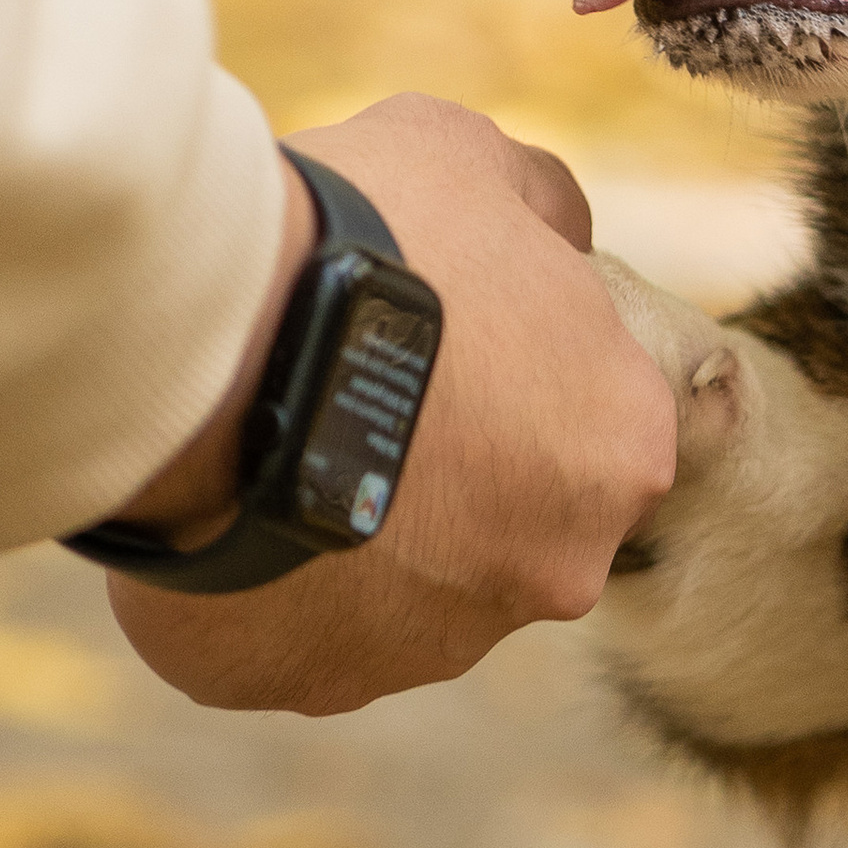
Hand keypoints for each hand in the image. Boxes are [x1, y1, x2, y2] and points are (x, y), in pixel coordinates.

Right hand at [107, 95, 678, 713]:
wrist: (225, 344)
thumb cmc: (371, 238)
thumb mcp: (476, 163)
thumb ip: (542, 208)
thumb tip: (561, 232)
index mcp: (622, 446)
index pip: (591, 425)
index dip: (515, 380)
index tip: (442, 347)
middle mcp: (558, 568)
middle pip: (508, 522)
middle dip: (446, 473)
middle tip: (350, 395)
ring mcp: (440, 642)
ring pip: (404, 588)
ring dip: (355, 532)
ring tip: (272, 446)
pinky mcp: (321, 683)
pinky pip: (299, 637)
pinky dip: (267, 587)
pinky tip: (225, 514)